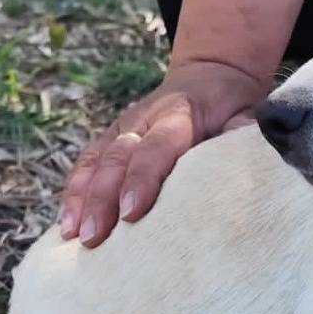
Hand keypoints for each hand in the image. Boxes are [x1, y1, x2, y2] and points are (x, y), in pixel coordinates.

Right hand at [59, 61, 267, 246]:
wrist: (210, 75)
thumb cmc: (232, 105)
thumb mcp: (246, 113)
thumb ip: (243, 134)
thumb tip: (244, 155)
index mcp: (178, 113)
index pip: (156, 147)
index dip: (142, 179)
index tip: (132, 213)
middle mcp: (142, 118)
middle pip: (117, 158)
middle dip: (102, 199)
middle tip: (94, 237)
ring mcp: (121, 127)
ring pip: (94, 161)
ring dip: (81, 199)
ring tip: (71, 237)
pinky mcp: (109, 139)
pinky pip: (85, 166)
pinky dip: (73, 194)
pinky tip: (66, 226)